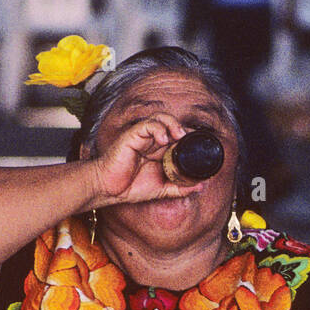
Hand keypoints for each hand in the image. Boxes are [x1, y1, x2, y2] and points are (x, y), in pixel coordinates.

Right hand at [88, 114, 204, 208]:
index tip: (201, 146)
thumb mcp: (162, 190)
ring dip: (173, 124)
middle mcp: (152, 141)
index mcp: (159, 151)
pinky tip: (163, 139)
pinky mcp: (132, 135)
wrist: (109, 190)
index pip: (178, 137)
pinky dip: (157, 129)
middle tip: (192, 140)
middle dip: (184, 130)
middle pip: (172, 125)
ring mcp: (142, 137)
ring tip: (179, 135)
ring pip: (161, 119)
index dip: (190, 138)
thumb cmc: (130, 188)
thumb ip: (180, 188)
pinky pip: (147, 125)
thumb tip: (201, 186)